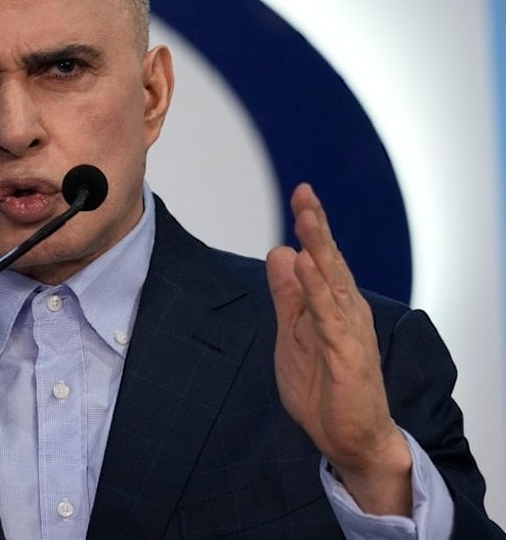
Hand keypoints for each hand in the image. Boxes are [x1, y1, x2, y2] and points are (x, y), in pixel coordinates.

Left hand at [266, 183, 412, 515]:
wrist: (348, 438)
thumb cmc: (323, 386)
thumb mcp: (293, 331)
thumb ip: (288, 294)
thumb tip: (281, 252)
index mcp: (333, 304)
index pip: (322, 257)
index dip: (312, 226)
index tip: (302, 193)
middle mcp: (346, 311)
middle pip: (330, 261)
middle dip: (317, 226)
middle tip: (304, 192)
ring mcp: (349, 332)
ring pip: (333, 283)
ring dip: (319, 249)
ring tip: (306, 219)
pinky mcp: (347, 355)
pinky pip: (330, 318)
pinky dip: (318, 292)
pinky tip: (308, 268)